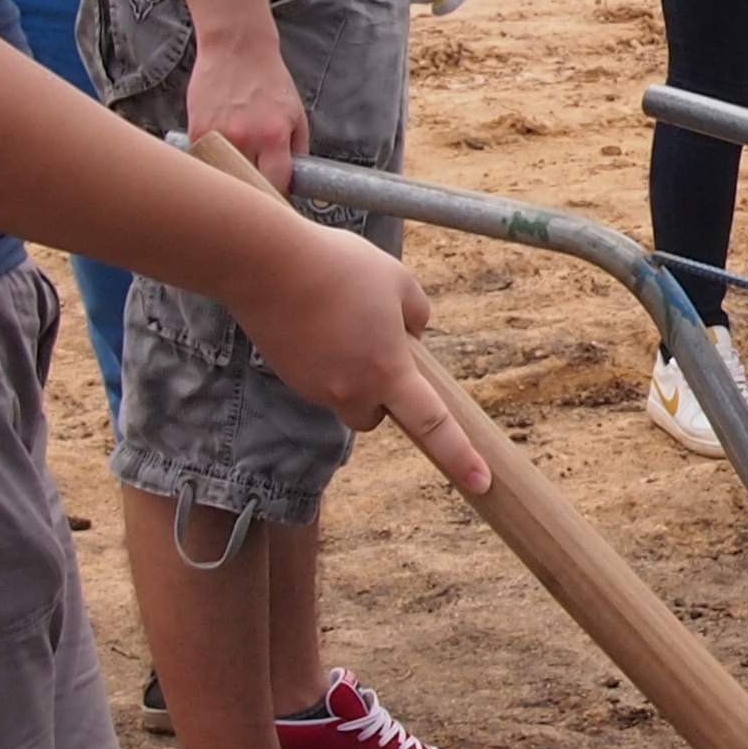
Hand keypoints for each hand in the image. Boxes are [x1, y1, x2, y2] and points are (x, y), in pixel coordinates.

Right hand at [186, 31, 310, 192]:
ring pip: (222, 176)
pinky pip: (203, 160)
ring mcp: (217, 135)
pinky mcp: (196, 129)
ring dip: (229, 179)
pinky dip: (210, 163)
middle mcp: (245, 138)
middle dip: (252, 192)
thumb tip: (295, 181)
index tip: (277, 201)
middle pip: (246, 185)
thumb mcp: (296, 114)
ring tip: (234, 175)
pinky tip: (217, 157)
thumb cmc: (270, 81)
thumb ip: (297, 150)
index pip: (276, 184)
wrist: (237, 48)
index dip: (277, 197)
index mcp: (274, 135)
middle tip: (255, 194)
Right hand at [209, 183, 486, 498]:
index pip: (433, 425)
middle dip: (384, 391)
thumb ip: (417, 315)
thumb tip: (410, 335)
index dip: (459, 456)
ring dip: (352, 368)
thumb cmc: (341, 268)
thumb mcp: (400, 282)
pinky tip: (317, 315)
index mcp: (388, 373)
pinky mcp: (289, 376)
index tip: (480, 482)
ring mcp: (314, 388)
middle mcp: (351, 391)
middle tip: (378, 339)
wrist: (267, 266)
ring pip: (345, 392)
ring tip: (341, 312)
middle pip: (378, 414)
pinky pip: (319, 376)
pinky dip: (325, 356)